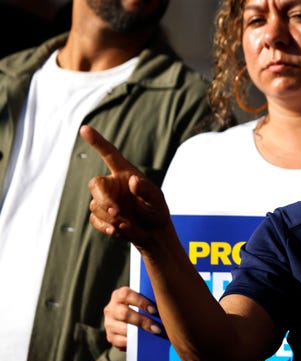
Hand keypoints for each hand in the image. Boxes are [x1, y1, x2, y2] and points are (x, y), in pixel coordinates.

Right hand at [81, 125, 171, 247]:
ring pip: (95, 204)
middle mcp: (112, 184)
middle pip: (95, 184)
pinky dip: (105, 226)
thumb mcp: (157, 200)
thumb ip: (146, 190)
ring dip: (110, 216)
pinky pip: (94, 219)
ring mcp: (105, 200)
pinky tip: (117, 231)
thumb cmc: (156, 211)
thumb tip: (133, 181)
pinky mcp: (101, 216)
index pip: (109, 154)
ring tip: (127, 223)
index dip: (97, 141)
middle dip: (104, 199)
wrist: (153, 233)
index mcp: (125, 174)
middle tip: (117, 212)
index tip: (84, 128)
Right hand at [104, 287, 164, 349]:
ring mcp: (109, 323)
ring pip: (122, 329)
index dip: (141, 302)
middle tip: (157, 328)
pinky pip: (120, 341)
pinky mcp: (110, 336)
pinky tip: (143, 342)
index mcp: (119, 295)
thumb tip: (165, 305)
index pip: (126, 295)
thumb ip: (149, 299)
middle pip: (124, 314)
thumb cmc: (140, 305)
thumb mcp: (142, 299)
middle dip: (142, 321)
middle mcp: (111, 308)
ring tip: (153, 335)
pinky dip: (133, 342)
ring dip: (139, 334)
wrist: (126, 318)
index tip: (154, 310)